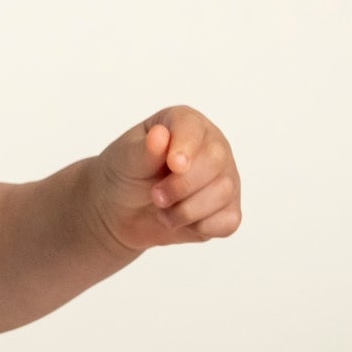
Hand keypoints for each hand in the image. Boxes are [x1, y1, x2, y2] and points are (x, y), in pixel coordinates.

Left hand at [89, 108, 241, 256]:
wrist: (122, 211)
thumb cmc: (126, 175)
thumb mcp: (125, 160)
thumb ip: (144, 149)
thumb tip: (160, 135)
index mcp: (186, 124)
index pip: (194, 128)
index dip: (185, 147)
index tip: (172, 165)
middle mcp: (212, 146)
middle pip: (215, 160)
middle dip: (182, 185)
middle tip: (156, 196)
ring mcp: (224, 178)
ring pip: (223, 192)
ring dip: (186, 210)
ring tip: (162, 210)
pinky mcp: (227, 210)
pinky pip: (228, 221)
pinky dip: (200, 227)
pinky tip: (181, 222)